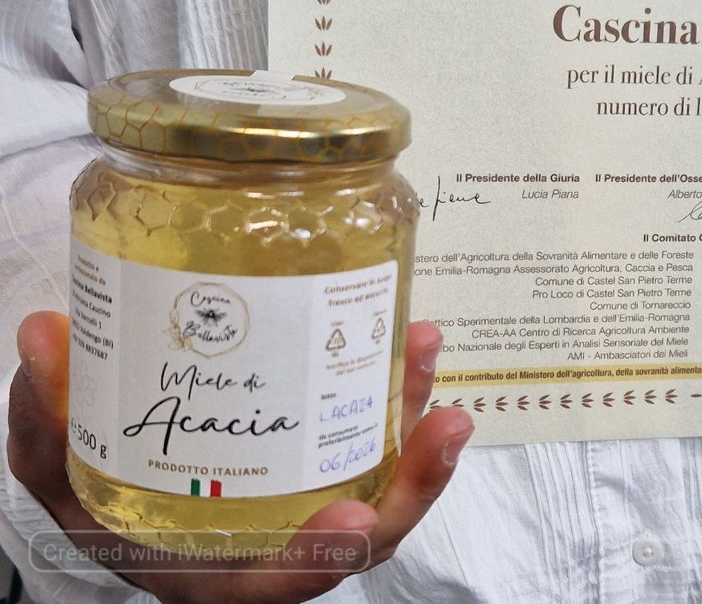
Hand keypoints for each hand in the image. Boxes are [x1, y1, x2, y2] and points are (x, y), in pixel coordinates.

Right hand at [9, 312, 472, 603]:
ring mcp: (317, 493)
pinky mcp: (334, 451)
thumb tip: (42, 336)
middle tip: (446, 423)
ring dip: (418, 419)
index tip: (352, 518)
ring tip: (428, 349)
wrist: (145, 490)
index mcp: (223, 569)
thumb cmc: (109, 498)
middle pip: (368, 534)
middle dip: (415, 484)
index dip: (318, 558)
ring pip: (388, 475)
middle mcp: (284, 540)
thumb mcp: (65, 479)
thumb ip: (47, 428)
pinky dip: (401, 391)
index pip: (280, 584)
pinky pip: (380, 431)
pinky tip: (411, 338)